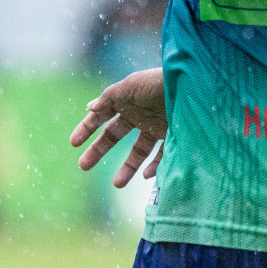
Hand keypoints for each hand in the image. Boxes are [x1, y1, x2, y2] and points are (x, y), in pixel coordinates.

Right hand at [70, 68, 168, 187]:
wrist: (193, 85)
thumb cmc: (159, 82)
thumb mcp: (130, 87)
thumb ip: (109, 99)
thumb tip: (89, 108)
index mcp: (127, 100)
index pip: (102, 115)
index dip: (87, 128)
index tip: (73, 143)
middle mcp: (141, 114)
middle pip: (115, 135)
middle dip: (98, 150)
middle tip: (82, 166)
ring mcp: (157, 126)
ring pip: (138, 151)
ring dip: (127, 168)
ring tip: (116, 184)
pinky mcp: (174, 135)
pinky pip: (162, 156)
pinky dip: (154, 167)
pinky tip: (145, 175)